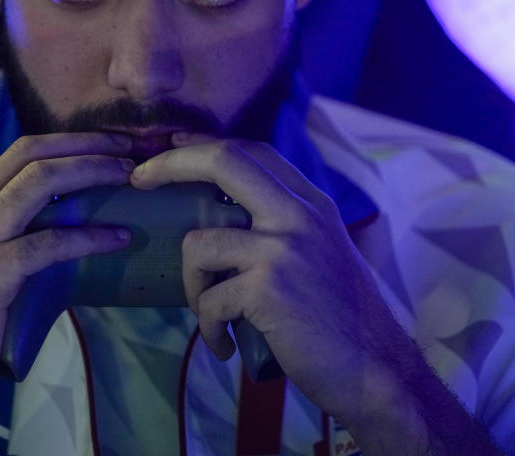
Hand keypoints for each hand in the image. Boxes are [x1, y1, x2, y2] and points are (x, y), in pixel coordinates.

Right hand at [0, 133, 133, 454]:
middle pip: (29, 154)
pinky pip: (48, 243)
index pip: (18, 154)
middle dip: (85, 142)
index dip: (67, 142)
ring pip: (38, 182)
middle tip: (128, 147)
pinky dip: (89, 236)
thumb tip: (64, 231)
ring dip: (90, 171)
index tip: (108, 144)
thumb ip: (5, 242)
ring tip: (129, 176)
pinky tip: (118, 238)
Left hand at [129, 132, 501, 453]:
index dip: (204, 144)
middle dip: (170, 163)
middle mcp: (299, 216)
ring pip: (199, 244)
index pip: (252, 152)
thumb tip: (225, 216)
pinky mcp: (269, 289)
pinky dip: (209, 328)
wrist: (375, 370)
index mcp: (312, 204)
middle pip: (225, 162)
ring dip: (191, 285)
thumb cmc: (343, 318)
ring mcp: (284, 249)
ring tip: (210, 315)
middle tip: (139, 178)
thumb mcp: (322, 253)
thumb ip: (286, 227)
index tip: (171, 145)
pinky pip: (209, 300)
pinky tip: (224, 346)